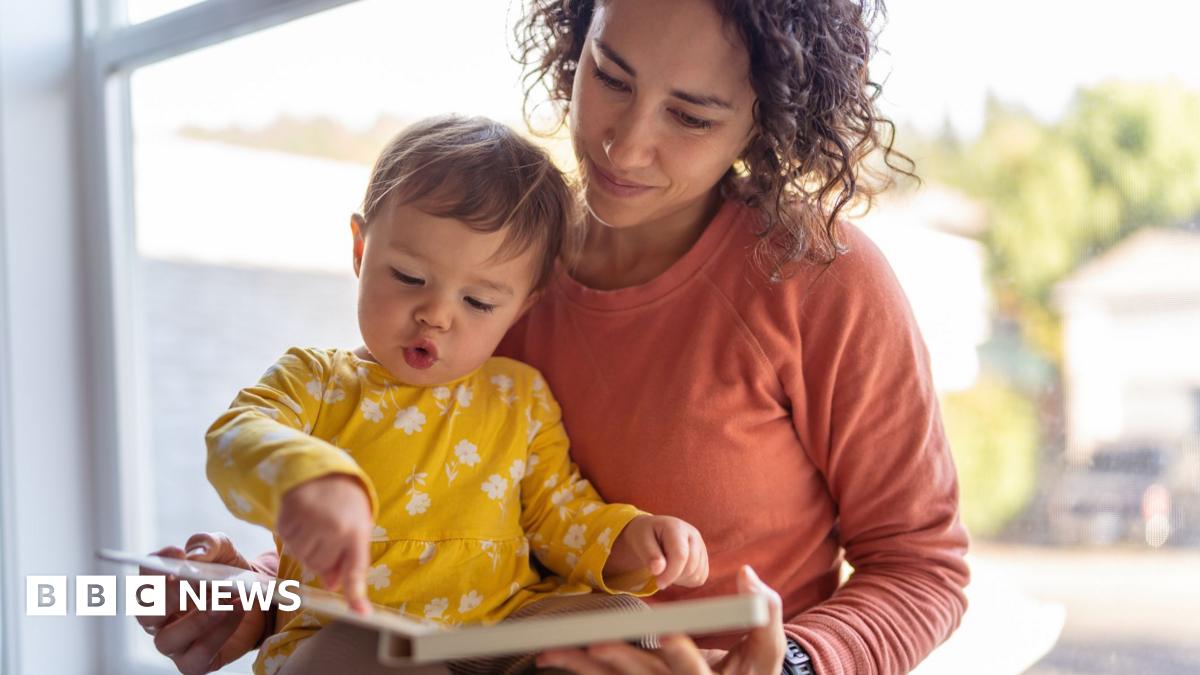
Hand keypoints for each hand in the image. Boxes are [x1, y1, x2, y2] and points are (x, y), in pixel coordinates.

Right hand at [136, 532, 268, 674]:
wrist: (258, 601)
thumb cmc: (229, 574)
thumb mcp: (224, 551)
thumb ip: (209, 544)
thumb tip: (194, 555)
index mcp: (159, 587)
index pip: (144, 578)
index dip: (154, 567)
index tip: (176, 554)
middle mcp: (159, 618)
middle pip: (146, 613)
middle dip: (168, 597)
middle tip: (194, 581)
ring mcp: (175, 643)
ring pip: (168, 639)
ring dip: (198, 619)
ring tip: (225, 602)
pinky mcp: (194, 662)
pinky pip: (198, 655)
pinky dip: (219, 633)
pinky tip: (236, 612)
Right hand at [277, 473, 371, 613]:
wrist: (323, 471)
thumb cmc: (344, 505)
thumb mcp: (355, 527)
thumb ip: (347, 558)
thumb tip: (333, 585)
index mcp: (356, 531)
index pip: (356, 569)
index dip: (357, 593)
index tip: (361, 613)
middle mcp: (334, 528)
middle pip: (320, 566)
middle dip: (322, 556)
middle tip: (327, 533)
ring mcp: (309, 522)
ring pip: (302, 557)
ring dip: (306, 547)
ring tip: (316, 524)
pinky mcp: (288, 518)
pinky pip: (287, 544)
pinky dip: (293, 537)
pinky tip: (303, 520)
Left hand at [537, 565, 786, 674]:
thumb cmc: (753, 670)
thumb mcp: (767, 648)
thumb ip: (765, 611)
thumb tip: (747, 574)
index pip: (693, 670)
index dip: (680, 655)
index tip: (667, 635)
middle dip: (620, 660)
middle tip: (598, 643)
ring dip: (585, 668)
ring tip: (554, 654)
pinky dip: (581, 669)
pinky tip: (555, 657)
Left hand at [605, 515, 707, 589]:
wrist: (654, 532)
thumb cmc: (646, 536)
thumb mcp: (641, 541)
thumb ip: (649, 555)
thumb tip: (658, 569)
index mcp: (677, 527)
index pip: (680, 555)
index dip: (670, 573)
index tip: (658, 583)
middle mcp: (693, 535)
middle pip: (690, 567)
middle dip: (673, 578)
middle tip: (658, 577)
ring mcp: (701, 546)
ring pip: (697, 574)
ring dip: (680, 579)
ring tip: (665, 570)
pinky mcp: (704, 558)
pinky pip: (700, 578)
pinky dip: (687, 581)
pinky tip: (675, 572)